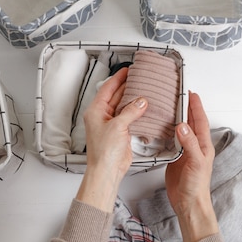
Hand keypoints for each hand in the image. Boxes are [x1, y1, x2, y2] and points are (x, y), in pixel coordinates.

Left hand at [76, 68, 147, 211]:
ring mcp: (112, 124)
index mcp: (96, 111)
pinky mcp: (120, 133)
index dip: (118, 78)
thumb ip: (130, 111)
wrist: (107, 171)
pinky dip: (137, 112)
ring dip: (134, 99)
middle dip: (127, 87)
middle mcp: (102, 116)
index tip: (127, 70)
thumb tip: (141, 101)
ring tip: (145, 89)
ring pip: (124, 106)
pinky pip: (130, 117)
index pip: (107, 88)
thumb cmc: (104, 152)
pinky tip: (145, 107)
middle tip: (139, 77)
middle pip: (116, 96)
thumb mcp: (117, 126)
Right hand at [165, 92, 217, 241]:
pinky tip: (160, 128)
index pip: (200, 120)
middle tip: (177, 94)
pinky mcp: (174, 158)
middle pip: (190, 122)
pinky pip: (171, 140)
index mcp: (203, 144)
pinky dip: (166, 132)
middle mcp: (194, 145)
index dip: (196, 106)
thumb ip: (189, 143)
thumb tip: (183, 125)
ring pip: (180, 130)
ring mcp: (184, 151)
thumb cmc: (197, 186)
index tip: (190, 92)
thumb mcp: (195, 162)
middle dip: (186, 107)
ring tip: (167, 106)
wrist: (189, 203)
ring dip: (176, 118)